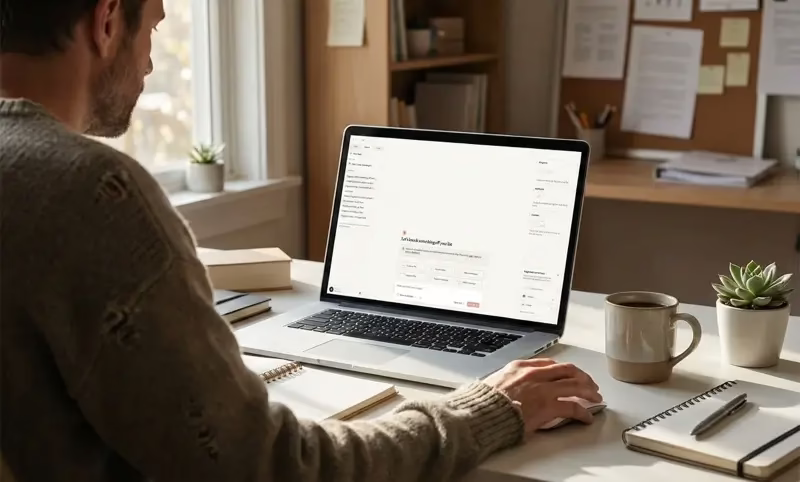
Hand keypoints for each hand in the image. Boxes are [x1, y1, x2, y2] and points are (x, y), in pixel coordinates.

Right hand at [483, 358, 601, 432]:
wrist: (481, 413)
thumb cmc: (484, 402)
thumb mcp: (495, 382)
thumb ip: (510, 381)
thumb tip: (514, 387)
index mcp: (520, 366)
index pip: (550, 363)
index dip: (564, 369)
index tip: (569, 374)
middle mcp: (535, 374)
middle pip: (568, 370)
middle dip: (582, 377)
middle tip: (589, 384)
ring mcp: (543, 389)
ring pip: (575, 385)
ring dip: (588, 391)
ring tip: (595, 398)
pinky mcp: (548, 406)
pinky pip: (573, 406)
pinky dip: (583, 412)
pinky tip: (587, 417)